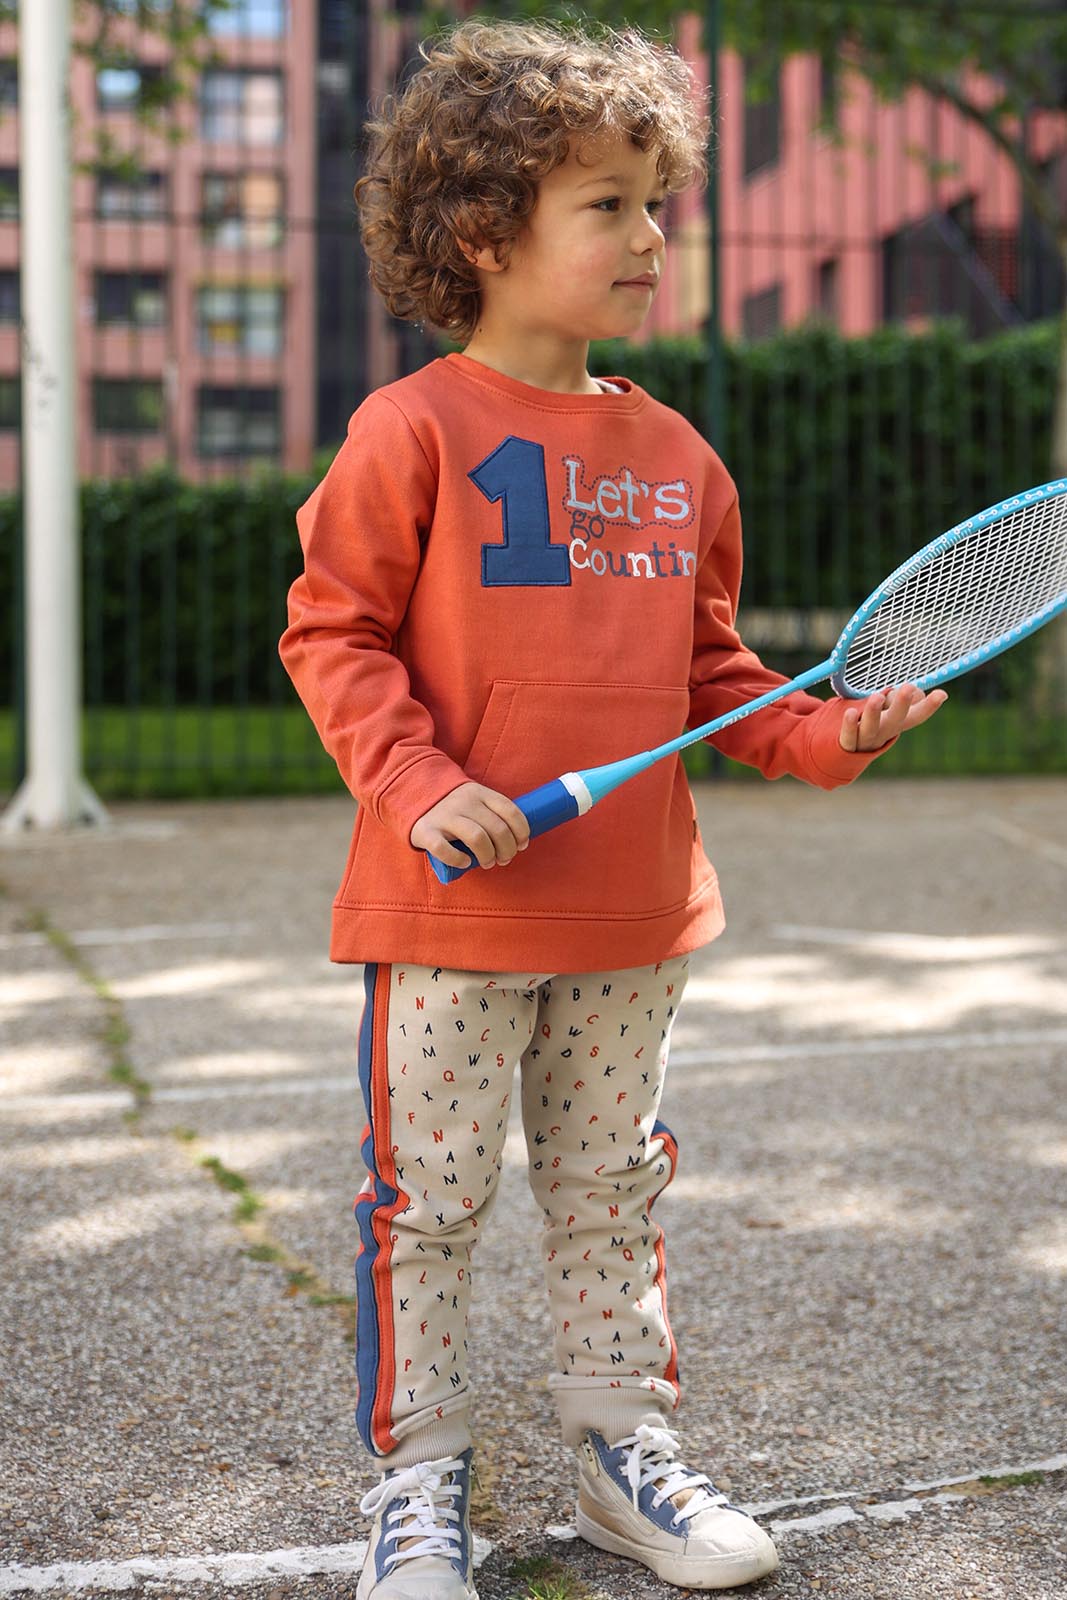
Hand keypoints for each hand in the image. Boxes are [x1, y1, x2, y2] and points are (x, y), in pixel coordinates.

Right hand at [409, 782, 530, 869]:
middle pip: (497, 829)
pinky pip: (444, 849)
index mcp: (480, 793)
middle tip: (504, 859)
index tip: (522, 844)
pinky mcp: (426, 831)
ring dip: (488, 856)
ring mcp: (444, 816)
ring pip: (477, 838)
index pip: (510, 811)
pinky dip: (458, 859)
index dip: (522, 831)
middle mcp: (464, 802)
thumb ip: (492, 812)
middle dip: (507, 849)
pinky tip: (465, 862)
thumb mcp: (475, 799)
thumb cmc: (453, 806)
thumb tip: (517, 840)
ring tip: (488, 862)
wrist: (412, 793)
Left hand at [839, 683, 947, 751]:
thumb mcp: (883, 710)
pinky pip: (848, 737)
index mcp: (895, 724)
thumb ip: (895, 699)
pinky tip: (851, 712)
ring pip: (871, 729)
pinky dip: (849, 725)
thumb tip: (914, 690)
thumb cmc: (865, 723)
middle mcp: (883, 734)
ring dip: (874, 713)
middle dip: (902, 705)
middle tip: (909, 687)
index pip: (916, 716)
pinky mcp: (846, 746)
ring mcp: (865, 741)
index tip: (941, 694)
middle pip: (895, 721)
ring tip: (877, 697)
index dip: (929, 707)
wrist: (840, 755)